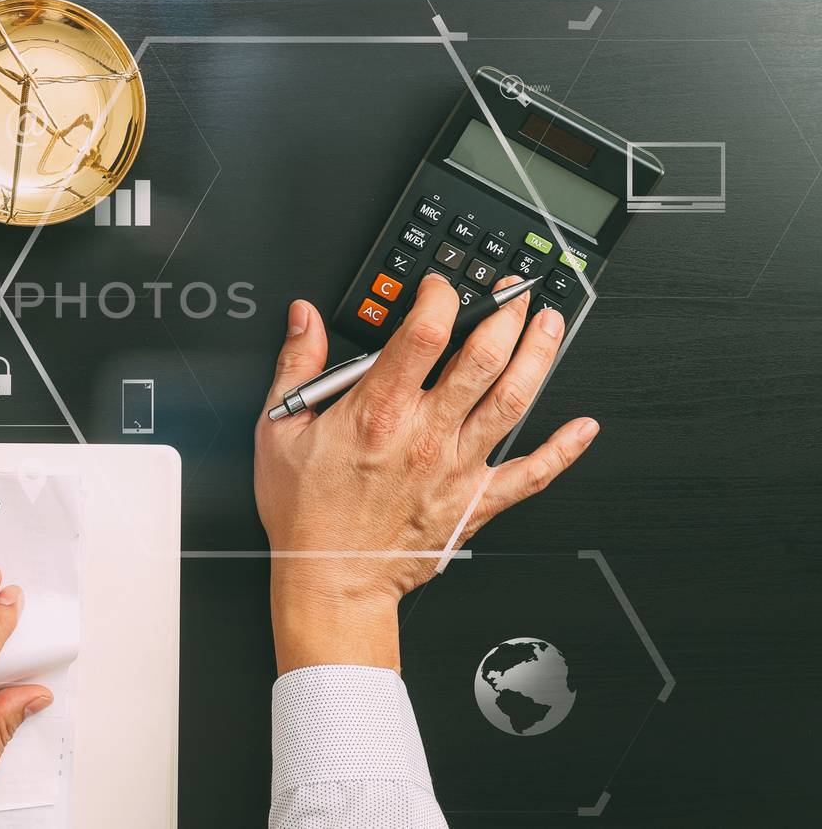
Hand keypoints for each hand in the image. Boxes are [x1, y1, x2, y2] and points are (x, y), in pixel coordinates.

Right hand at [254, 273, 599, 672]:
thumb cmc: (307, 514)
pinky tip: (583, 427)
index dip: (440, 296)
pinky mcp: (475, 501)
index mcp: (377, 411)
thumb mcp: (280, 430)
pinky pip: (532, 474)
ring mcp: (457, 467)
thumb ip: (296, 367)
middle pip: (482, 358)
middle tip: (515, 293)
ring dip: (537, 357)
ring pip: (512, 401)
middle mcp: (426, 434)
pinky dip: (563, 449)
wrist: (333, 579)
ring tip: (549, 326)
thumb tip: (304, 319)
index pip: (423, 332)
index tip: (440, 286)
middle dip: (505, 315)